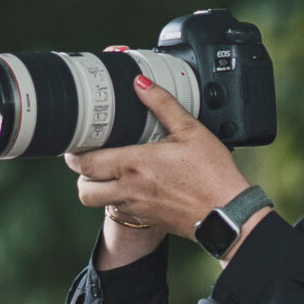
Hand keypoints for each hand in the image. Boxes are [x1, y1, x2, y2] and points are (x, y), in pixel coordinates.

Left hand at [68, 79, 246, 248]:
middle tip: (85, 158)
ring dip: (94, 189)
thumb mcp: (191, 130)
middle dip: (80, 173)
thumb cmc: (213, 173)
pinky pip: (117, 213)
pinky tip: (127, 186)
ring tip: (103, 174)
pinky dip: (114, 201)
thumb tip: (141, 83)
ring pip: (97, 204)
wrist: (228, 213)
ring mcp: (137, 208)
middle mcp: (130, 189)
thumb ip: (162, 103)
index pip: (86, 163)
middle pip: (84, 188)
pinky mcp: (146, 220)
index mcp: (135, 164)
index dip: (74, 154)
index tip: (76, 144)